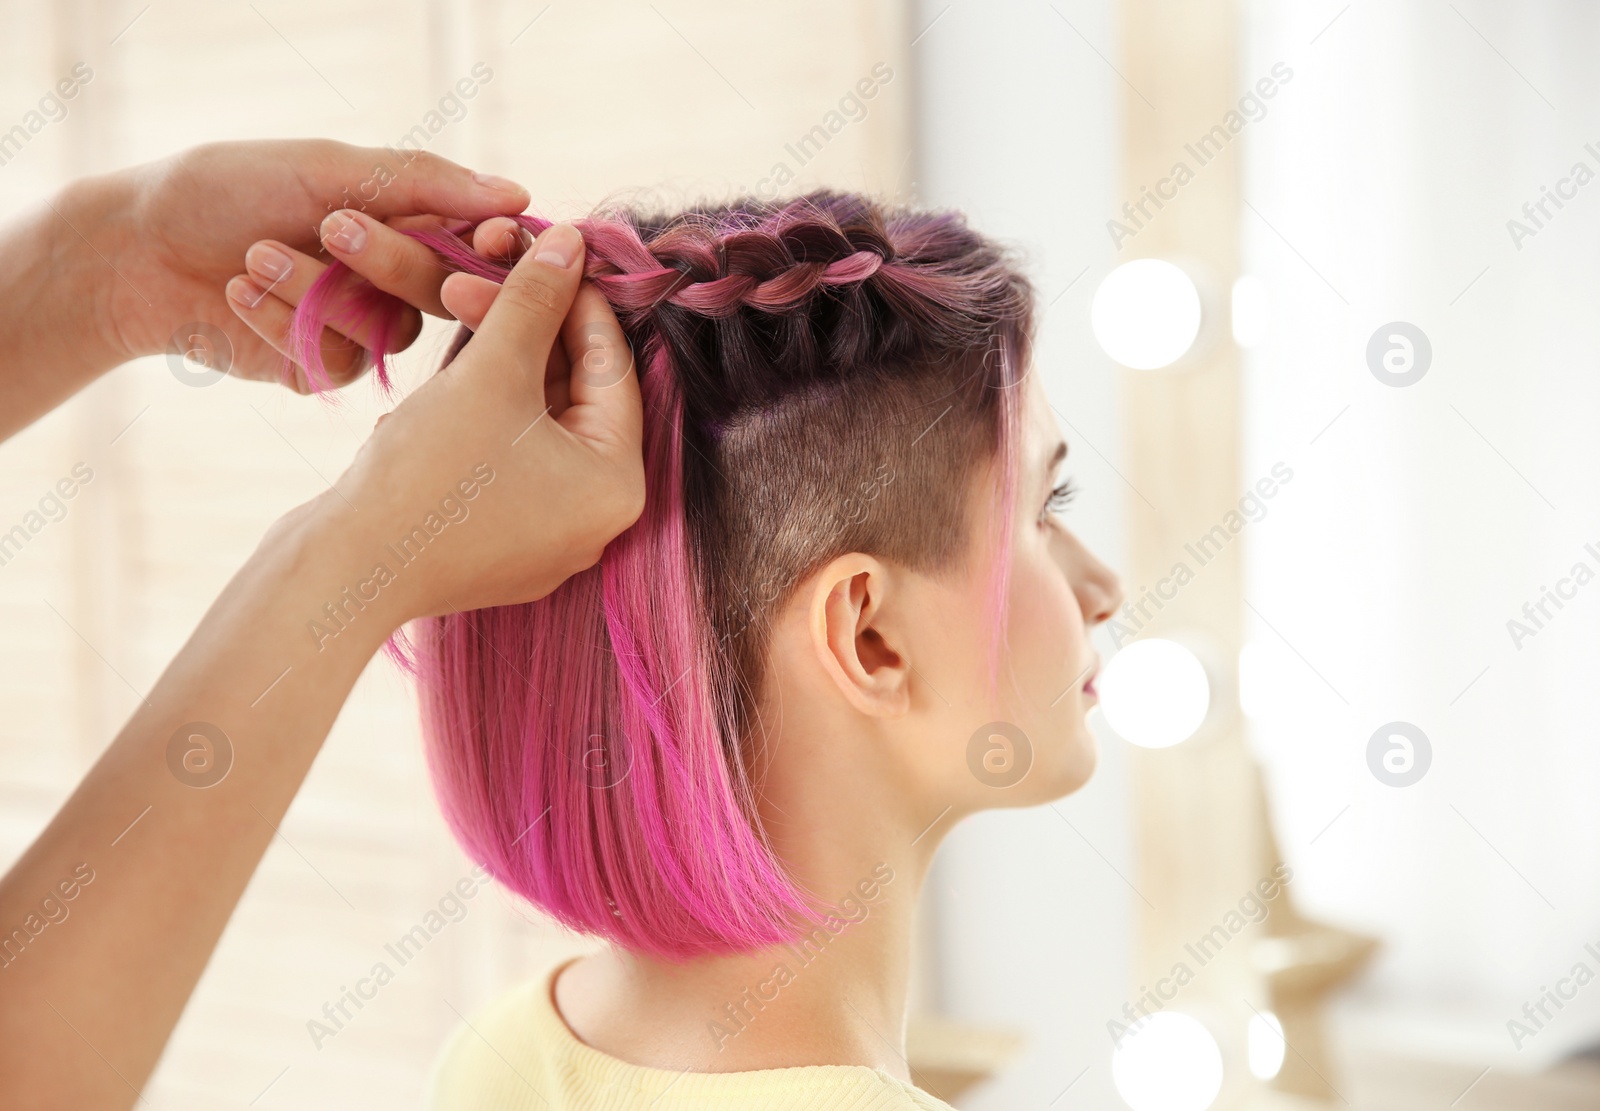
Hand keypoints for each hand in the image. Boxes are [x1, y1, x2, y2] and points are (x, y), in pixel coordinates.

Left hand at [80, 138, 531, 389]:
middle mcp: (396, 278)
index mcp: (408, 220)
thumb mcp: (329, 168)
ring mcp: (364, 327)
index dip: (491, 248)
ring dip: (319, 290)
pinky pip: (344, 361)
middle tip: (332, 228)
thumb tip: (517, 195)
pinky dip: (289, 323)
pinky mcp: (326, 368)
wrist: (137, 250)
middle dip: (386, 259)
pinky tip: (241, 293)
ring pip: (390, 329)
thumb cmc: (228, 189)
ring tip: (255, 255)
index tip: (484, 239)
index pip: (482, 243)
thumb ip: (424, 183)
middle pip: (441, 288)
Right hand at [308, 221, 645, 618]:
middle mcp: (591, 521)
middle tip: (487, 277)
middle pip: (575, 399)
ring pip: (533, 425)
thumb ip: (535, 302)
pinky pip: (501, 459)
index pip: (612, 372)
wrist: (341, 572)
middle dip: (532, 332)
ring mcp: (542, 538)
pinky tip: (443, 380)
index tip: (552, 250)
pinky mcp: (492, 543)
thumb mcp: (491, 372)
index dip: (580, 302)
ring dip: (500, 365)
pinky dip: (479, 412)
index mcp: (616, 487)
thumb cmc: (427, 476)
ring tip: (459, 312)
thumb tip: (572, 240)